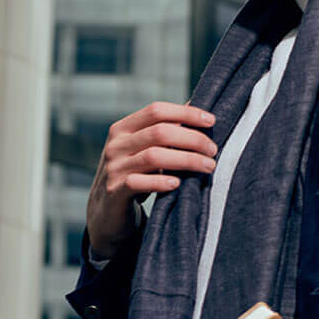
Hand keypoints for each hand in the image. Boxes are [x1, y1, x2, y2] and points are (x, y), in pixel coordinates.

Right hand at [86, 102, 216, 256]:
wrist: (106, 212)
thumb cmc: (133, 175)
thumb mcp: (142, 149)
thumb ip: (164, 130)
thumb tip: (193, 106)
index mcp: (123, 128)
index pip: (156, 110)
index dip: (186, 113)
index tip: (211, 121)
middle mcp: (116, 145)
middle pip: (160, 132)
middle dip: (193, 139)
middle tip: (213, 150)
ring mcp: (114, 168)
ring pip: (154, 156)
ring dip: (187, 160)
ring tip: (208, 166)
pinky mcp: (115, 192)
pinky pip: (139, 182)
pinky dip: (161, 182)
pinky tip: (178, 184)